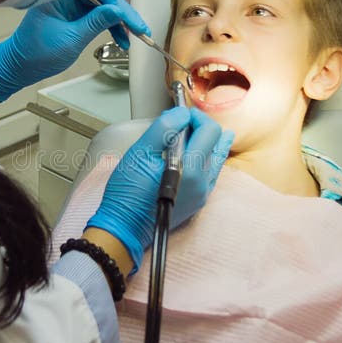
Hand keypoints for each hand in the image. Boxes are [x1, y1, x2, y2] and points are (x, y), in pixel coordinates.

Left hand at [0, 0, 149, 101]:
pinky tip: (121, 36)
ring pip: (102, 2)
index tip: (128, 18)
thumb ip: (95, 22)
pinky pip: (96, 12)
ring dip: (118, 18)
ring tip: (133, 36)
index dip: (114, 0)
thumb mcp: (70, 39)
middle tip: (139, 27)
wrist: (18, 66)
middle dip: (121, 10)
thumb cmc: (34, 53)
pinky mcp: (73, 11)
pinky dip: (109, 23)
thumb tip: (117, 11)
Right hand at [86, 107, 232, 270]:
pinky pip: (211, 171)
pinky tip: (195, 151)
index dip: (194, 116)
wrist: (124, 228)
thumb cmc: (127, 193)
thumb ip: (163, 128)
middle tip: (179, 123)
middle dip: (199, 126)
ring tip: (187, 133)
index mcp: (191, 171)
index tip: (178, 114)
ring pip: (217, 156)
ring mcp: (203, 194)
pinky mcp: (199, 200)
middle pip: (217, 140)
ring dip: (204, 140)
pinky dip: (205, 156)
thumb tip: (182, 114)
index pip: (209, 130)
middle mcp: (203, 183)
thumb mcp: (139, 152)